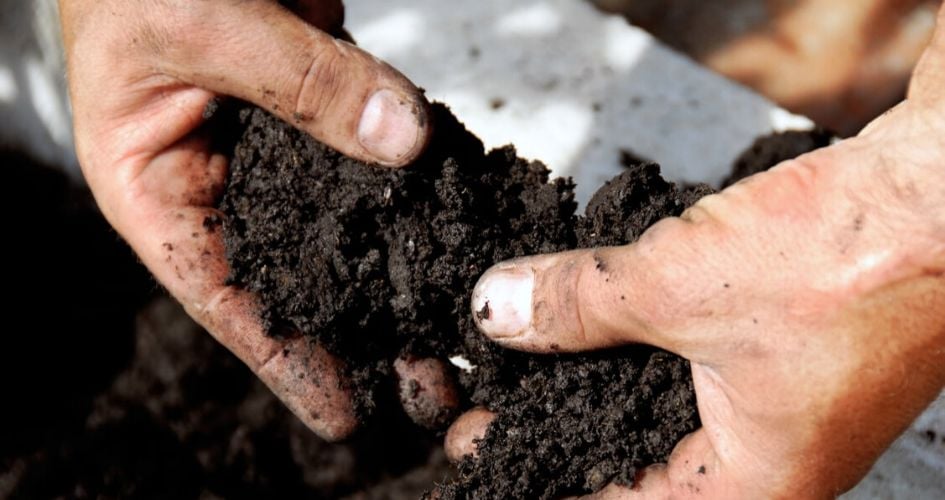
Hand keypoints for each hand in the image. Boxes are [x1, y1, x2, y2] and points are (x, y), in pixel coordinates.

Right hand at [60, 0, 438, 438]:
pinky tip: (454, 226)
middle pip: (295, 276)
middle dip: (360, 333)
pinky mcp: (322, 102)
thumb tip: (404, 140)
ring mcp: (277, 143)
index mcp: (156, 186)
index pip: (221, 295)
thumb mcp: (200, 22)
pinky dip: (412, 189)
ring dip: (396, 272)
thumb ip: (300, 81)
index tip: (344, 414)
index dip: (283, 361)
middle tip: (428, 386)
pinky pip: (374, 153)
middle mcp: (220, 178)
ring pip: (342, 223)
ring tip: (452, 327)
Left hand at [447, 8, 944, 497]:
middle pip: (641, 451)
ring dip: (605, 369)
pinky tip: (610, 307)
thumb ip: (579, 305)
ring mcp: (792, 397)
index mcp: (758, 482)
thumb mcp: (679, 286)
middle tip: (506, 396)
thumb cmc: (854, 260)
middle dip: (568, 419)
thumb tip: (499, 311)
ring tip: (540, 350)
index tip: (490, 447)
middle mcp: (777, 452)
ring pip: (671, 397)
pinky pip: (701, 352)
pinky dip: (649, 332)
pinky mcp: (795, 340)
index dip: (545, 472)